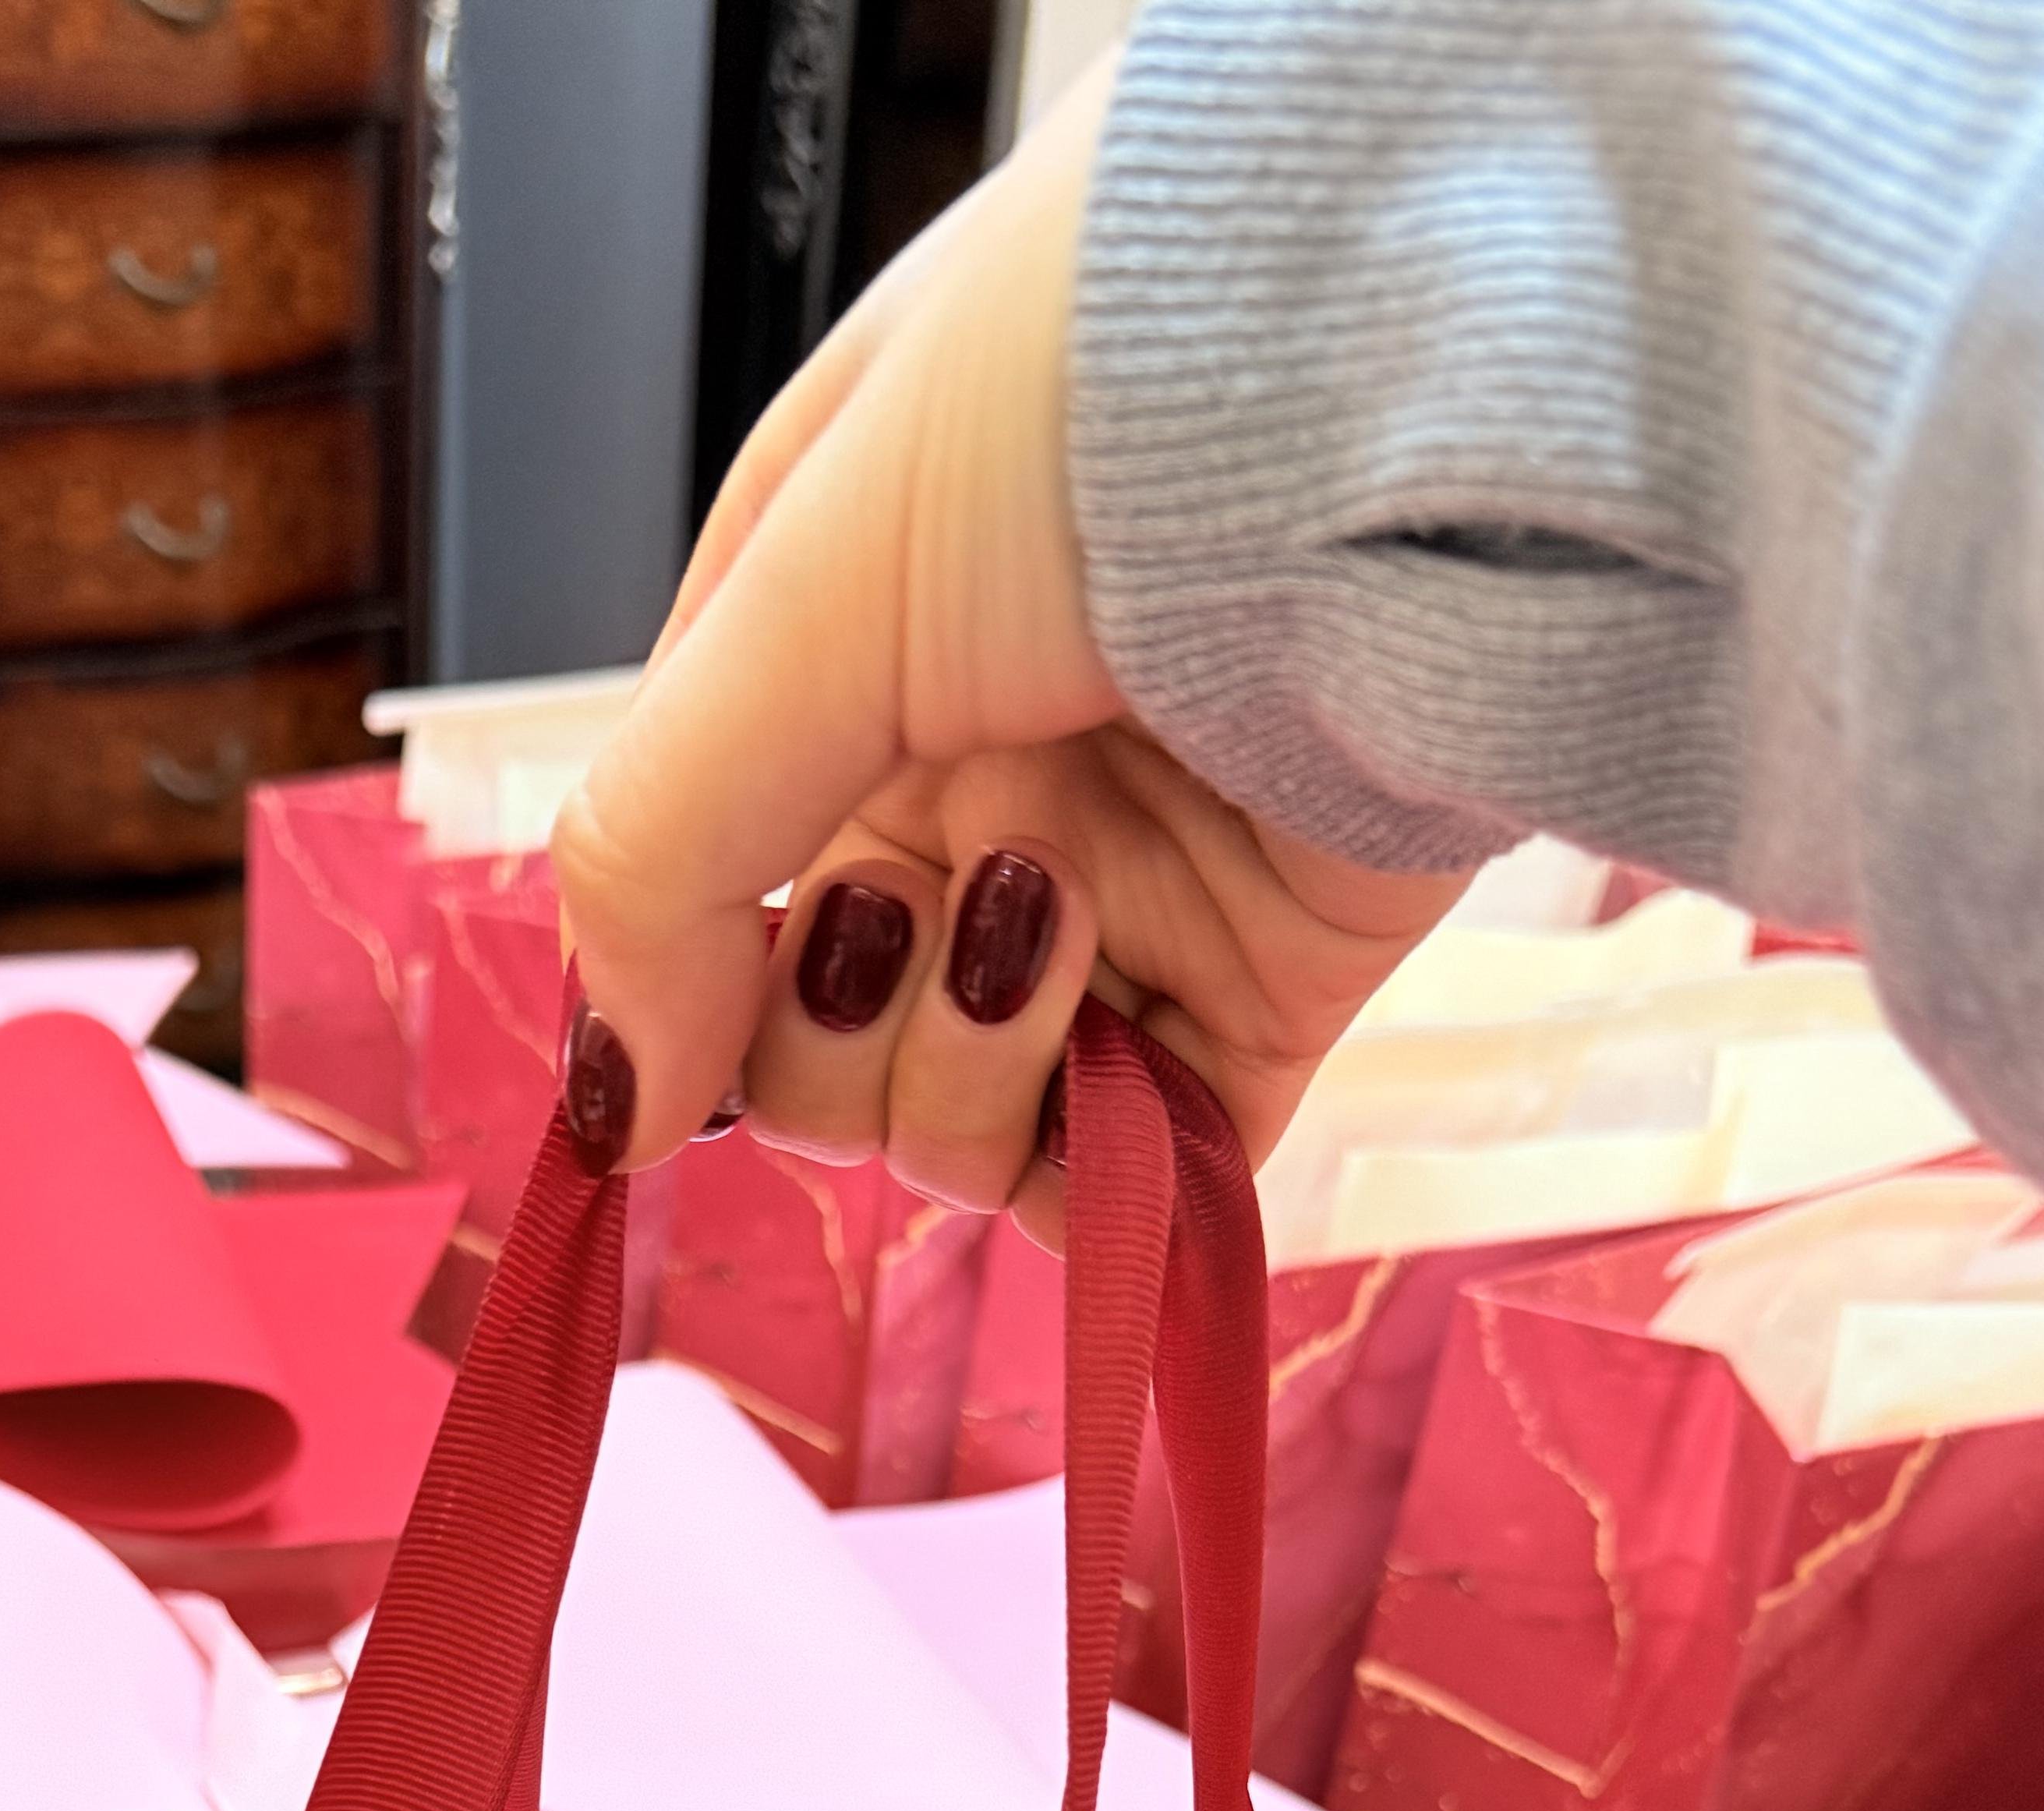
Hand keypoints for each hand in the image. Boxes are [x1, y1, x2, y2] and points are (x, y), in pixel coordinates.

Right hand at [550, 62, 1466, 1224]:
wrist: (1427, 396)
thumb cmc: (1097, 403)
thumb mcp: (798, 598)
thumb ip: (658, 854)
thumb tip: (615, 1102)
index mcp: (831, 663)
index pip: (694, 898)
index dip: (688, 976)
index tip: (722, 975)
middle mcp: (966, 785)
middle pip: (809, 1056)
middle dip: (832, 1029)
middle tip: (913, 898)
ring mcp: (1119, 897)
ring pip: (950, 1135)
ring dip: (970, 1070)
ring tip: (1057, 907)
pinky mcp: (1267, 989)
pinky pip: (1135, 1181)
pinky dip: (1105, 1182)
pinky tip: (1112, 1074)